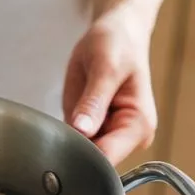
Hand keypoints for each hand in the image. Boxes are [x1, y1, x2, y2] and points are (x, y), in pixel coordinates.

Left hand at [62, 7, 156, 164]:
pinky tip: (62, 118)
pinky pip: (75, 141)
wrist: (119, 32)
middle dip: (71, 149)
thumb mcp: (104, 67)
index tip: (59, 147)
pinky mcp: (96, 130)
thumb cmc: (117, 43)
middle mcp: (128, 137)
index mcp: (138, 125)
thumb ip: (93, 102)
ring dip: (65, 142)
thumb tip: (83, 131)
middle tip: (56, 127)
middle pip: (93, 161)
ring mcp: (111, 135)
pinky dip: (63, 135)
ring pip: (81, 154)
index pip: (107, 158)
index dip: (81, 157)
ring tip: (61, 116)